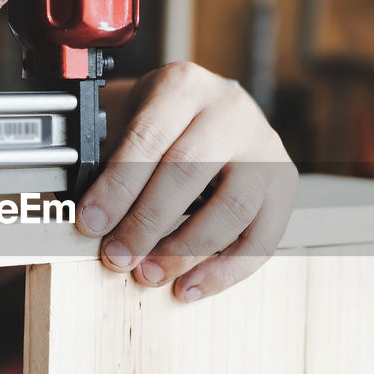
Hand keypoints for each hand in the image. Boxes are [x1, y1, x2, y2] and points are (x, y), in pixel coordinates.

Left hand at [76, 63, 298, 302]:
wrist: (212, 113)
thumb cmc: (162, 125)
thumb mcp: (129, 120)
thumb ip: (108, 162)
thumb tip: (89, 220)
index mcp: (184, 86)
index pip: (148, 138)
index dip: (117, 187)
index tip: (91, 223)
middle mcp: (230, 110)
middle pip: (189, 171)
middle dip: (147, 223)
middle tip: (117, 256)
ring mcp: (264, 147)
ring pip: (232, 207)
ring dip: (185, 251)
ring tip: (149, 273)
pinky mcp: (284, 183)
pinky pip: (262, 237)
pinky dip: (224, 271)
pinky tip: (190, 287)